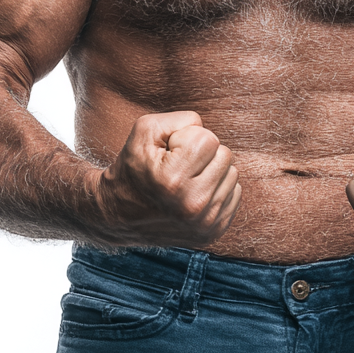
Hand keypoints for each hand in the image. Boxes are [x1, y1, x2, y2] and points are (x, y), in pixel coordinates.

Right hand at [95, 111, 240, 246]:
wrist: (119, 215)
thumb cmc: (134, 166)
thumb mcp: (146, 130)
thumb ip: (182, 119)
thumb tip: (207, 130)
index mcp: (173, 181)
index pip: (209, 139)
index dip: (188, 138)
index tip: (169, 153)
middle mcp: (191, 206)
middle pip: (225, 155)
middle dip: (203, 154)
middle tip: (177, 166)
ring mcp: (203, 223)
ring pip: (232, 174)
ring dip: (212, 171)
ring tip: (186, 181)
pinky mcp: (213, 233)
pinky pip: (234, 193)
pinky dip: (217, 189)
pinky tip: (194, 194)